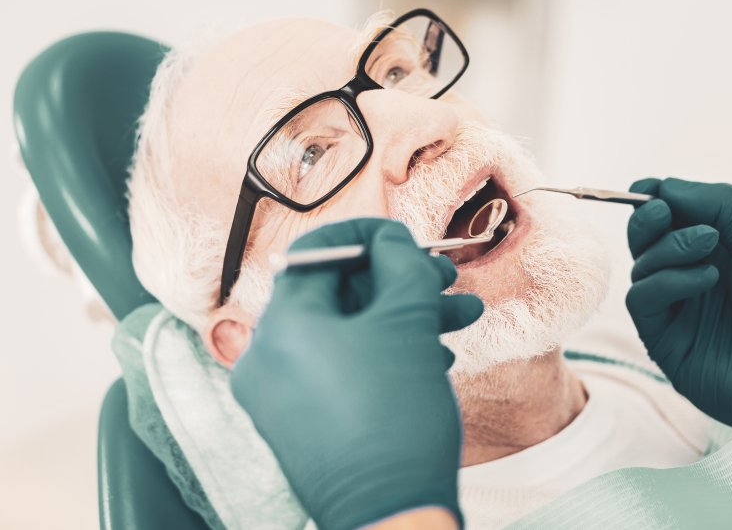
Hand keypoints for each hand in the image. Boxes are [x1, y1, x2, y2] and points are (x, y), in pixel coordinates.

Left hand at [231, 218, 482, 529]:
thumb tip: (389, 240)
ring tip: (458, 319)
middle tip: (445, 280)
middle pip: (337, 294)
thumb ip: (400, 264)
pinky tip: (434, 357)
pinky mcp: (300, 421)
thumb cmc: (398, 416)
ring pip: (347, 333)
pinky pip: (340, 369)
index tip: (404, 236)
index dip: (367, 235)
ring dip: (403, 319)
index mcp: (281, 325)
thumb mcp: (406, 322)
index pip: (316, 252)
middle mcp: (267, 357)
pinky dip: (383, 355)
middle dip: (399, 283)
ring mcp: (280, 394)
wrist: (394, 517)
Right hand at [626, 178, 731, 453]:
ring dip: (670, 248)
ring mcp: (674, 307)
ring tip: (708, 248)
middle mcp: (688, 275)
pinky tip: (706, 279)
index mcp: (715, 250)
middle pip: (645, 239)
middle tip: (664, 211)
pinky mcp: (661, 336)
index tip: (646, 189)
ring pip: (641, 265)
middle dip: (648, 219)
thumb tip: (665, 187)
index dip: (653, 199)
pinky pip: (642, 297)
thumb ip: (720, 204)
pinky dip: (668, 280)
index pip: (669, 218)